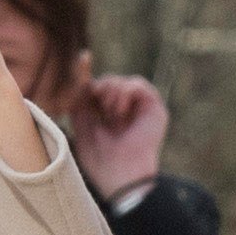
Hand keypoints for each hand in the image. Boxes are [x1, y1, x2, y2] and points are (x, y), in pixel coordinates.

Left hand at [70, 72, 171, 200]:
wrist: (120, 176)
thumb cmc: (99, 158)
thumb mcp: (81, 121)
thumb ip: (80, 95)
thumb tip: (83, 61)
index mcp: (107, 116)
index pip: (97, 87)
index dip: (88, 72)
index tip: (84, 58)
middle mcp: (125, 111)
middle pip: (108, 81)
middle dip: (100, 89)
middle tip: (101, 109)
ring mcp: (140, 110)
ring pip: (122, 81)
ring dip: (112, 92)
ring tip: (111, 113)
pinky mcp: (155, 109)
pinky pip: (138, 84)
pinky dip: (126, 91)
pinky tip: (120, 110)